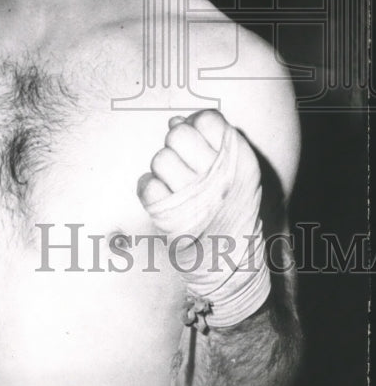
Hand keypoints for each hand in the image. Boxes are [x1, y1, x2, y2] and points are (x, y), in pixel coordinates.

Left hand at [136, 110, 268, 328]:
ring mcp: (194, 197)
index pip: (208, 120)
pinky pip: (146, 185)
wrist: (233, 266)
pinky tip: (164, 198)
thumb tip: (175, 120)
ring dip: (163, 170)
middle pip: (179, 135)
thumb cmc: (232, 212)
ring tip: (176, 185)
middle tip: (184, 162)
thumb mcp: (237, 175)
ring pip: (160, 159)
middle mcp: (218, 176)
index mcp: (239, 161)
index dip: (196, 124)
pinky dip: (150, 189)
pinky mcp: (170, 217)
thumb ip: (212, 143)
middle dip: (175, 144)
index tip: (197, 138)